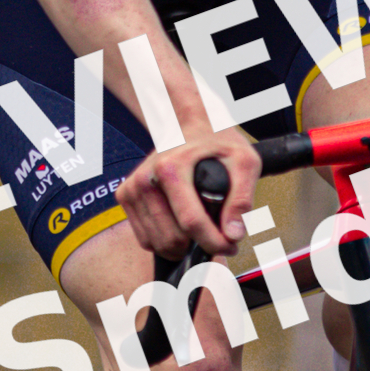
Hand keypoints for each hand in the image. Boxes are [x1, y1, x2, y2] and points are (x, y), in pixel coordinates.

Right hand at [117, 129, 259, 259]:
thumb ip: (242, 199)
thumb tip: (233, 234)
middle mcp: (145, 179)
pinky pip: (144, 238)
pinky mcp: (126, 196)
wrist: (185, 122)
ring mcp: (132, 189)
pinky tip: (180, 226)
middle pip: (172, 239)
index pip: (191, 222)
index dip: (214, 242)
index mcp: (171, 168)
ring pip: (156, 243)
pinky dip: (164, 240)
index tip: (231, 247)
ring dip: (181, 247)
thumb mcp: (243, 161)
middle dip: (199, 246)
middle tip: (217, 237)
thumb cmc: (215, 141)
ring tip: (200, 232)